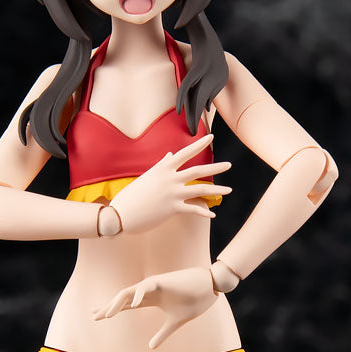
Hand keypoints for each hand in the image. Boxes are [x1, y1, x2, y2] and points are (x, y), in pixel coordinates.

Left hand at [92, 267, 217, 348]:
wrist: (210, 288)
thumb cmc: (194, 301)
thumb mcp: (175, 322)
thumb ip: (162, 333)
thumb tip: (151, 347)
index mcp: (150, 300)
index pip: (126, 305)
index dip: (112, 310)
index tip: (98, 316)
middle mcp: (147, 291)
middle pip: (122, 299)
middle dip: (108, 307)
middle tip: (94, 315)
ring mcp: (152, 285)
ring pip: (128, 292)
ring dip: (116, 303)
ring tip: (107, 315)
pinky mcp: (160, 280)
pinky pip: (144, 286)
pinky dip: (138, 295)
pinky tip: (133, 305)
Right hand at [110, 134, 230, 233]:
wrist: (121, 214)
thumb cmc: (132, 195)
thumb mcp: (146, 176)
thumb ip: (161, 165)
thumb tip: (170, 154)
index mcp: (163, 168)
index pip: (185, 153)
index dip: (199, 144)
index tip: (211, 137)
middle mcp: (170, 179)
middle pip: (198, 170)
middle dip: (216, 167)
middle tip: (229, 164)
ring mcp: (172, 194)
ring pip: (200, 190)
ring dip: (217, 190)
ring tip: (229, 189)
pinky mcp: (173, 209)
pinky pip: (194, 209)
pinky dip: (204, 212)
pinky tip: (213, 214)